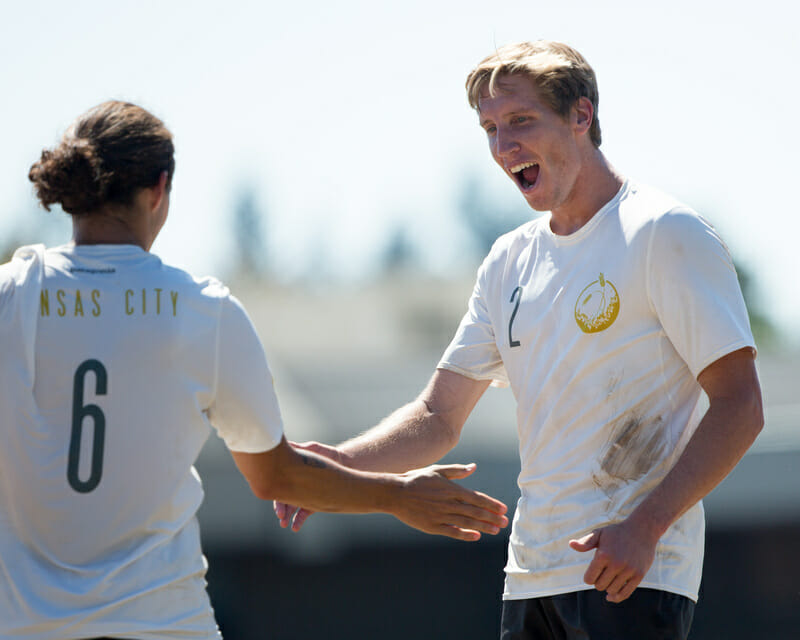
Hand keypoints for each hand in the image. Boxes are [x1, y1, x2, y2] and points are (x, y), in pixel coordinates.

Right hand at [273, 441, 339, 530]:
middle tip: (280, 515)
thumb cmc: (325, 454)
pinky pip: (301, 515)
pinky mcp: (310, 505)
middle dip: (279, 507)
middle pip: (282, 498)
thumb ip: (299, 448)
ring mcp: (301, 496)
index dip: (274, 489)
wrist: (342, 465)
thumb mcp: (312, 448)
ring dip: (286, 516)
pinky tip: (294, 527)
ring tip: (284, 523)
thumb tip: (286, 443)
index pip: (278, 482)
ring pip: (290, 508)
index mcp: (290, 473)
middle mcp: (293, 486)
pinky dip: (297, 521)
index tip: (273, 495)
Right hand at [391, 463, 507, 541]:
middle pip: (475, 511)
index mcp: (451, 489)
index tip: (503, 509)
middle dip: (492, 517)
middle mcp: (449, 503)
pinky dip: (465, 534)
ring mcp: (441, 515)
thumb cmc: (416, 480)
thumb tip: (473, 467)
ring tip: (496, 530)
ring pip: (467, 522)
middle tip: (505, 522)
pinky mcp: (432, 526)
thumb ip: (456, 471)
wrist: (395, 493)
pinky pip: (452, 532)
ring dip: (483, 526)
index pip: (476, 497)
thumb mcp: (437, 471)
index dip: (491, 504)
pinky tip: (476, 536)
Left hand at [569, 519, 658, 602]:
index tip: (592, 573)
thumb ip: (585, 542)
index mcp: (603, 555)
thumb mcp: (599, 533)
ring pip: (612, 590)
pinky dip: (617, 597)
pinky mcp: (639, 575)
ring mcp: (628, 570)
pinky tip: (611, 596)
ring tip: (609, 578)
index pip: (589, 578)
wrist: (642, 530)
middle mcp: (616, 564)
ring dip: (608, 587)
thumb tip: (571, 544)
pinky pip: (625, 593)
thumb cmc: (617, 532)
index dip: (589, 578)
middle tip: (602, 573)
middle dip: (598, 582)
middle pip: (600, 586)